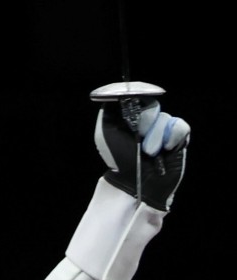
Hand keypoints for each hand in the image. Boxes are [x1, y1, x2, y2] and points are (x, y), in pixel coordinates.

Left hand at [95, 96, 190, 210]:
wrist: (135, 182)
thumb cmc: (118, 159)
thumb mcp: (105, 132)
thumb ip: (110, 110)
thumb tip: (118, 92)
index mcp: (130, 115)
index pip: (138, 93)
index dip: (138, 93)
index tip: (135, 99)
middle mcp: (148, 119)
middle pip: (153, 104)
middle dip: (145, 121)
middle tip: (139, 138)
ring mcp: (164, 128)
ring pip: (166, 117)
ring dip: (156, 136)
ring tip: (149, 152)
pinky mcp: (178, 137)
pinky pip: (180, 126)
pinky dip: (171, 137)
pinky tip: (164, 150)